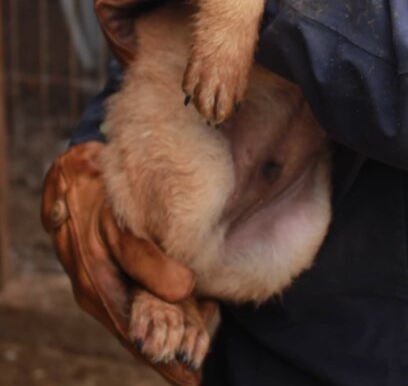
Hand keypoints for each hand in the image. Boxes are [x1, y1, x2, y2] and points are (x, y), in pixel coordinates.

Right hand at [41, 142, 218, 384]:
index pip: (137, 337)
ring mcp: (111, 280)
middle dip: (175, 347)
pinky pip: (147, 293)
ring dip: (176, 324)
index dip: (165, 361)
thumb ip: (146, 258)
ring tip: (207, 339)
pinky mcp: (121, 266)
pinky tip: (197, 301)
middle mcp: (104, 293)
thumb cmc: (92, 195)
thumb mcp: (114, 227)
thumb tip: (185, 287)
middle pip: (145, 330)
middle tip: (204, 365)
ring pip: (149, 312)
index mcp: (98, 290)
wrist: (73, 170)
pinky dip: (171, 301)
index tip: (193, 381)